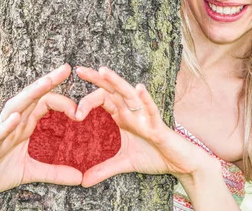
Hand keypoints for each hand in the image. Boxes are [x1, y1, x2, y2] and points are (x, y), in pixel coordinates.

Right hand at [0, 64, 81, 198]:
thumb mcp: (29, 172)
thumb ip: (54, 172)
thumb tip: (80, 178)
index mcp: (23, 126)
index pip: (45, 104)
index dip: (63, 102)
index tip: (82, 108)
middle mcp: (12, 123)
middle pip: (32, 97)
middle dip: (48, 82)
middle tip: (67, 68)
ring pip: (16, 107)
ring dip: (31, 93)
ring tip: (47, 82)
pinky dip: (6, 125)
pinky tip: (16, 117)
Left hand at [75, 66, 215, 186]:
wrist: (180, 164)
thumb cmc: (155, 156)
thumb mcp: (124, 163)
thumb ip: (104, 169)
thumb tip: (83, 181)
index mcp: (122, 116)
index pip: (102, 100)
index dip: (87, 101)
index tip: (71, 110)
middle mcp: (132, 112)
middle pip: (112, 91)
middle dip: (97, 79)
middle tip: (80, 70)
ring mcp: (145, 116)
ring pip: (129, 94)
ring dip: (116, 82)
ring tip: (103, 71)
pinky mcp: (158, 125)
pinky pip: (151, 110)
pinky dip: (145, 99)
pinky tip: (139, 88)